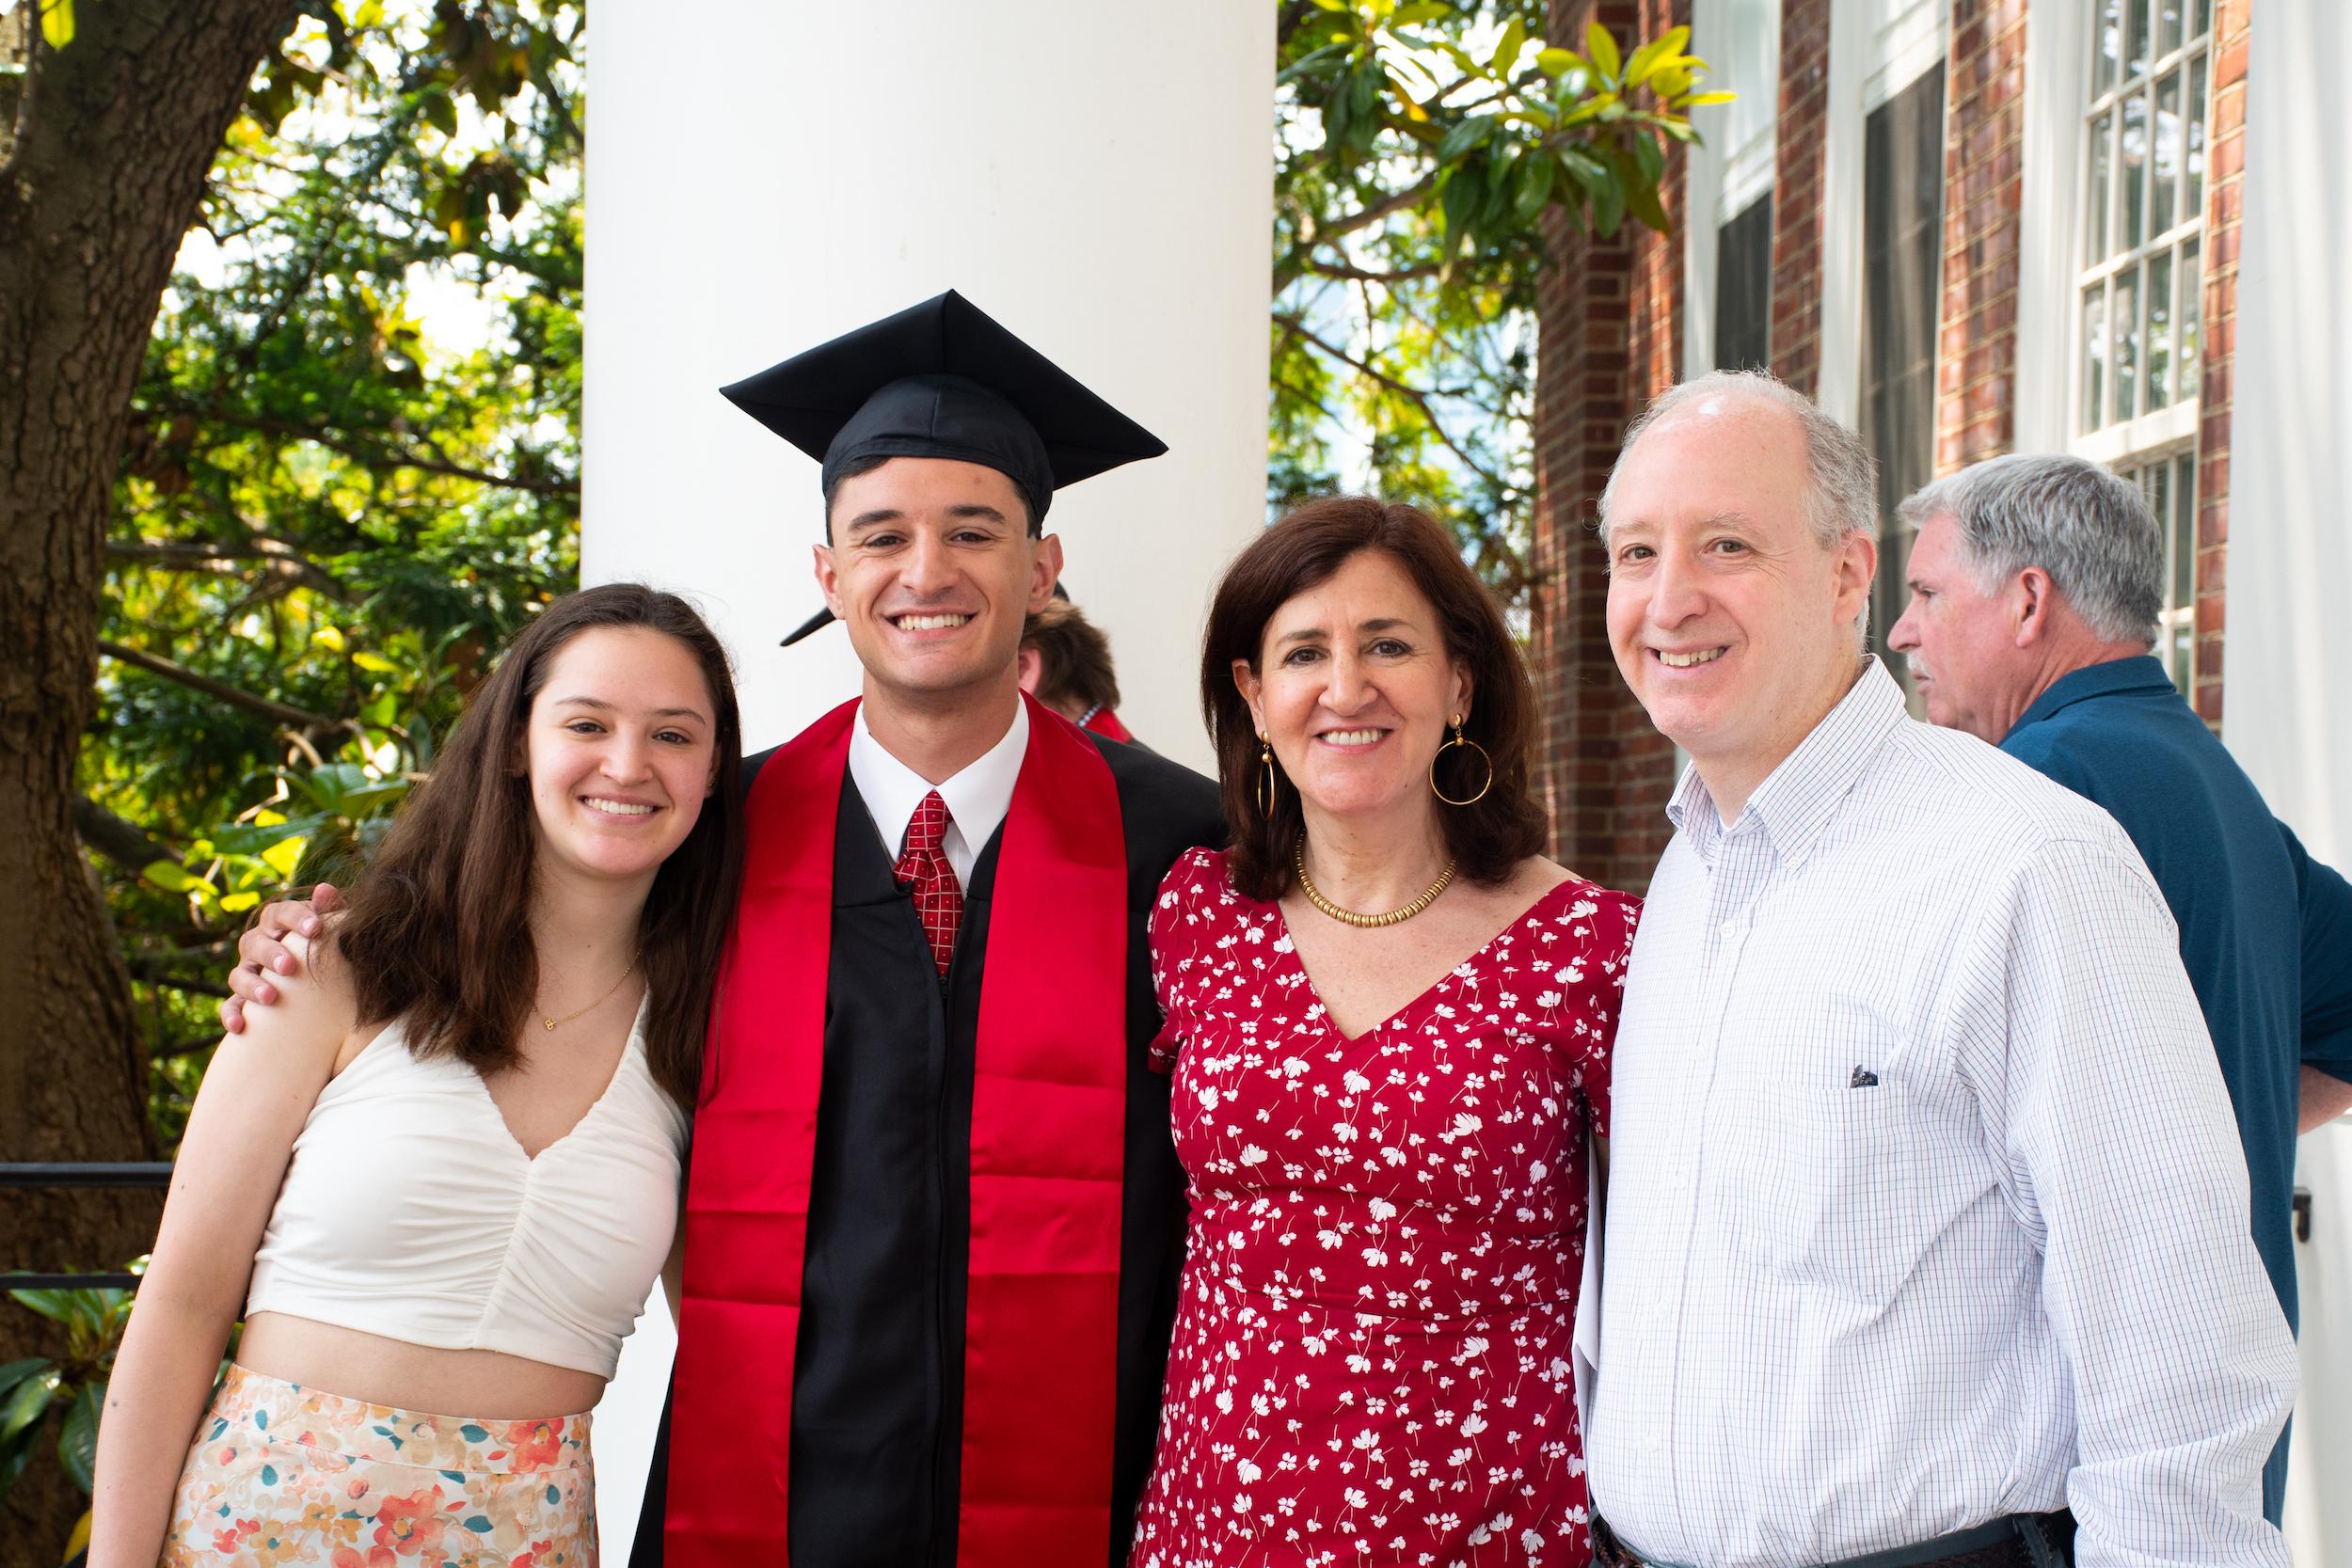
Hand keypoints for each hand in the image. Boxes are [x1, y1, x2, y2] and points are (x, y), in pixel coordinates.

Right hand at [219, 884, 341, 1032]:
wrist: (322, 983)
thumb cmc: (326, 946)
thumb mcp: (332, 929)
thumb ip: (331, 910)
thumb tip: (325, 889)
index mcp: (279, 923)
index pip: (280, 913)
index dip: (296, 918)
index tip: (315, 928)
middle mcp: (258, 944)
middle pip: (255, 942)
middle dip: (271, 953)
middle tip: (289, 966)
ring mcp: (248, 970)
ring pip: (239, 974)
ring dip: (252, 984)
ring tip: (270, 998)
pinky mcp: (242, 997)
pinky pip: (230, 1005)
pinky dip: (230, 1014)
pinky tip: (239, 1027)